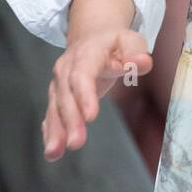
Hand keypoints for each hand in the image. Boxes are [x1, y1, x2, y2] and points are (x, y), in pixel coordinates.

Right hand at [43, 28, 152, 159]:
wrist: (93, 38)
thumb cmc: (115, 43)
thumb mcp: (131, 41)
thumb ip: (137, 52)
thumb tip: (140, 62)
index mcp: (86, 54)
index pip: (83, 75)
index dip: (84, 95)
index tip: (91, 116)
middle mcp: (67, 69)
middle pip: (66, 95)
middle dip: (70, 120)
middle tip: (76, 143)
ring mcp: (59, 83)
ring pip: (55, 108)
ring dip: (55, 131)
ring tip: (54, 153)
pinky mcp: (58, 97)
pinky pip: (52, 115)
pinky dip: (50, 132)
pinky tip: (52, 151)